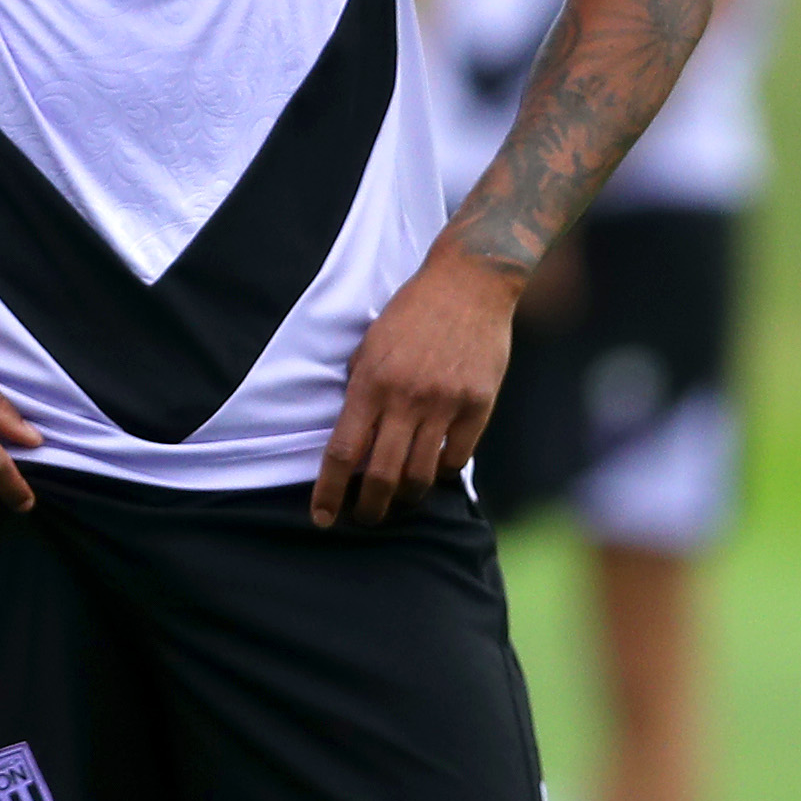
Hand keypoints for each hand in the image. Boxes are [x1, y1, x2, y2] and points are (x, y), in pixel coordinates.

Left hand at [313, 243, 522, 528]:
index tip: (322, 518)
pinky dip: (441, 472)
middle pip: (382, 476)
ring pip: (420, 475)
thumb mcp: (369, 344)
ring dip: (406, 497)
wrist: (468, 283)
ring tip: (400, 498)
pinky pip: (456, 458)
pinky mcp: (479, 405)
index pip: (343, 452)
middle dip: (369, 509)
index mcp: (371, 382)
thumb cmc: (411, 312)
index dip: (329, 492)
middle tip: (365, 518)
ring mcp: (445, 403)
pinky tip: (433, 469)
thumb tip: (353, 437)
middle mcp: (406, 397)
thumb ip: (360, 389)